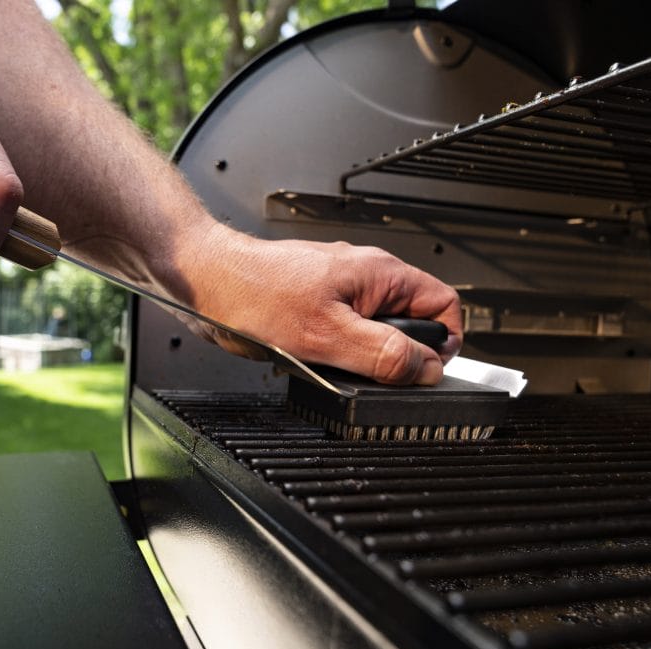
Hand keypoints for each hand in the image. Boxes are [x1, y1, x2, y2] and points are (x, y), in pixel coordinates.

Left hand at [182, 224, 462, 384]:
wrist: (205, 283)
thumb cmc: (254, 293)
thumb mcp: (328, 335)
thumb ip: (384, 353)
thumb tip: (426, 368)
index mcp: (380, 274)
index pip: (444, 304)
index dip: (444, 342)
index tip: (427, 370)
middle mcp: (364, 277)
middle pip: (410, 323)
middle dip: (397, 354)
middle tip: (370, 372)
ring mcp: (339, 290)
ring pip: (374, 332)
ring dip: (361, 356)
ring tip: (331, 362)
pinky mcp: (314, 305)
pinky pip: (343, 335)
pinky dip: (335, 353)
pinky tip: (311, 358)